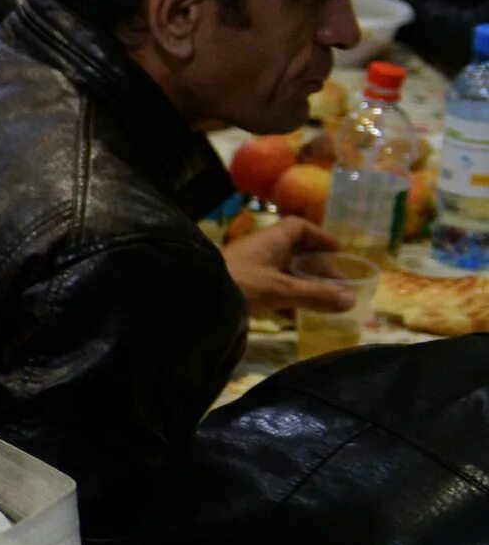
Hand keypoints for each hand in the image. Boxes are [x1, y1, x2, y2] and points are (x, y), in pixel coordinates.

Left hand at [222, 215, 355, 316]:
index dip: (320, 236)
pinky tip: (296, 317)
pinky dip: (285, 298)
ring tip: (324, 302)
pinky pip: (269, 288)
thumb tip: (350, 299)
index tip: (339, 250)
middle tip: (338, 286)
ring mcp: (248, 268)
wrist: (193, 299)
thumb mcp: (280, 291)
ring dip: (303, 285)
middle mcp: (259, 249)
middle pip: (294, 252)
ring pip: (282, 272)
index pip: (298, 227)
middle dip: (317, 268)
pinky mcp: (239, 286)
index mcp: (270, 240)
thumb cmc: (240, 285)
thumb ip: (315, 295)